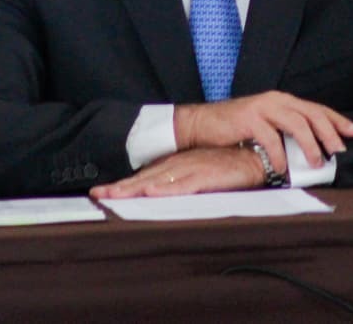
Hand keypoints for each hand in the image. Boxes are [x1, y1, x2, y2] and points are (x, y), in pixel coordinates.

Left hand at [90, 147, 264, 198]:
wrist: (254, 157)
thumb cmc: (226, 166)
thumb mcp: (198, 174)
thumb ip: (179, 183)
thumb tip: (156, 194)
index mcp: (176, 165)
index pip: (143, 177)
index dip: (121, 186)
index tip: (100, 193)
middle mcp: (179, 165)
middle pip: (144, 179)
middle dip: (120, 188)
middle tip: (98, 195)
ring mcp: (192, 169)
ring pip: (158, 181)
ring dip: (136, 189)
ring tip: (115, 196)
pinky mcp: (207, 176)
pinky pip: (184, 184)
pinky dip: (167, 189)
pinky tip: (152, 193)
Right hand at [174, 90, 352, 172]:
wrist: (202, 124)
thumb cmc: (235, 129)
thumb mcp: (265, 125)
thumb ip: (285, 132)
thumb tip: (311, 150)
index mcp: (282, 100)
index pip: (316, 108)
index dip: (337, 119)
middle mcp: (275, 100)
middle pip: (311, 114)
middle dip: (329, 133)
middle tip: (339, 151)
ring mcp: (262, 107)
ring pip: (296, 123)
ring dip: (309, 145)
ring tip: (315, 162)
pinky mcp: (249, 119)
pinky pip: (271, 138)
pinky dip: (280, 155)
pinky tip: (282, 167)